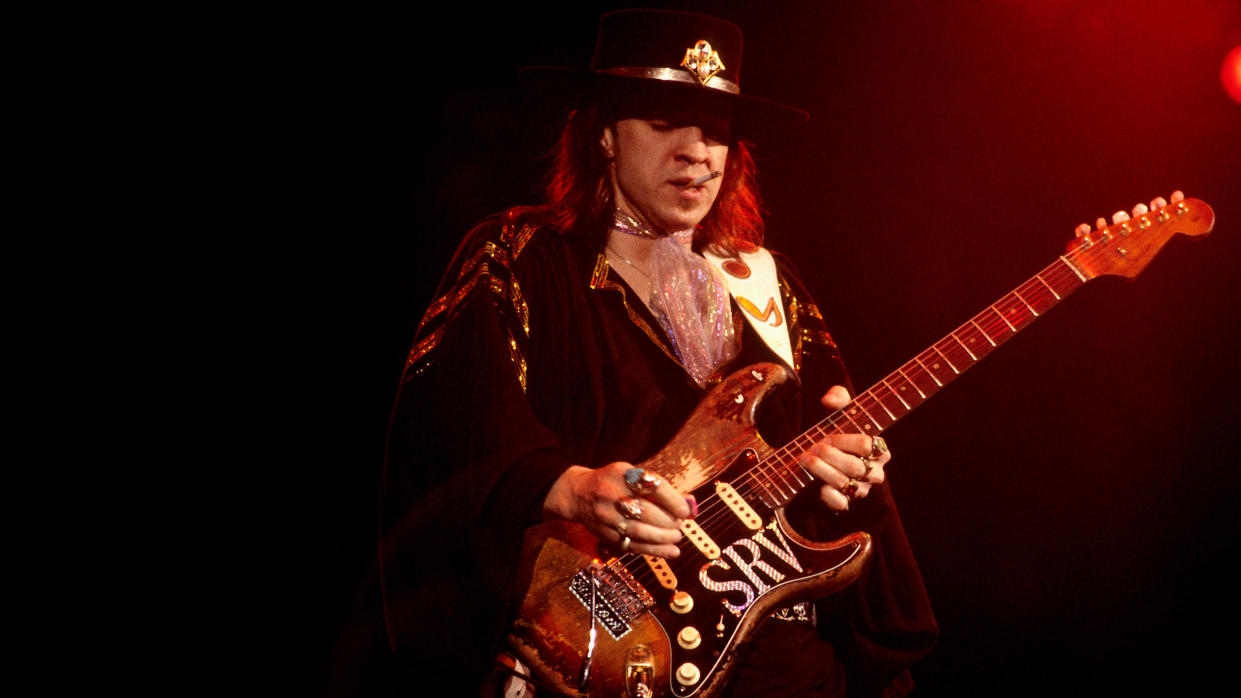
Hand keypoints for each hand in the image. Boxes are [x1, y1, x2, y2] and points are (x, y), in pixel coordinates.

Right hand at [542, 462, 690, 557]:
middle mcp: (611, 493)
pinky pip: (632, 545)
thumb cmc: (612, 482)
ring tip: (677, 538)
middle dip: (669, 522)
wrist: (577, 493)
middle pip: (646, 511)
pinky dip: (654, 550)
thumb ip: (658, 487)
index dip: (672, 500)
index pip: (652, 486)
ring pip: (639, 531)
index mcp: (621, 474)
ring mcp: (606, 516)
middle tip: (680, 525)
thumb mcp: (630, 475)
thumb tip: (690, 503)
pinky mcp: (605, 534)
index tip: (685, 510)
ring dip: (663, 538)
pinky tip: (670, 551)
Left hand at [797, 385, 890, 511]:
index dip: (844, 440)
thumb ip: (839, 398)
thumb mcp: (841, 413)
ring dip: (821, 470)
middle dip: (829, 455)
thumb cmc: (838, 434)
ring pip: (844, 483)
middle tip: (812, 447)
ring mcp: (861, 489)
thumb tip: (829, 399)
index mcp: (880, 450)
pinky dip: (827, 495)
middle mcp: (875, 472)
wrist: (825, 460)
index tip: (828, 436)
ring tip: (805, 459)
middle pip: (854, 466)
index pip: (867, 445)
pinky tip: (817, 485)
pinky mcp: (846, 503)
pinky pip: (839, 503)